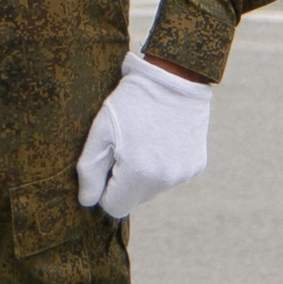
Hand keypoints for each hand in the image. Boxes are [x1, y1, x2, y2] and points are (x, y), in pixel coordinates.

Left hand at [76, 53, 211, 221]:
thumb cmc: (131, 101)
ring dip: (144, 173)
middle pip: (134, 199)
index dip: (105, 189)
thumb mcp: (100, 131)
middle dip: (124, 181)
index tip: (106, 164)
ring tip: (144, 139)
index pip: (114, 207)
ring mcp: (183, 174)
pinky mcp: (196, 165)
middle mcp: (164, 180)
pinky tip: (161, 138)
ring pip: (152, 189)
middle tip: (124, 146)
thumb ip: (89, 171)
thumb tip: (87, 201)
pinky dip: (163, 164)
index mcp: (138, 173)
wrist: (174, 77)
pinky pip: (170, 176)